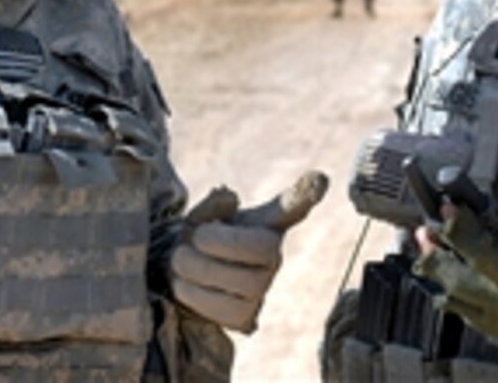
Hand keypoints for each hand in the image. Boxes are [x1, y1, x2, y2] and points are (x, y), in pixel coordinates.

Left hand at [169, 171, 327, 333]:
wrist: (178, 278)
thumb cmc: (197, 241)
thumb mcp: (201, 217)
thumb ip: (213, 205)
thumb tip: (231, 196)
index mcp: (264, 223)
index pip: (292, 208)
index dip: (305, 194)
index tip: (320, 179)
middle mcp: (272, 255)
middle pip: (262, 249)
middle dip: (217, 244)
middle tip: (191, 239)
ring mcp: (262, 288)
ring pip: (245, 283)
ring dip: (200, 270)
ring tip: (182, 262)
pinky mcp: (247, 317)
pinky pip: (229, 312)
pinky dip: (199, 297)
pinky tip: (188, 286)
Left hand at [414, 207, 497, 382]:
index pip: (482, 253)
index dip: (459, 227)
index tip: (447, 206)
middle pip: (456, 280)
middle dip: (436, 252)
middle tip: (425, 229)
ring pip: (455, 300)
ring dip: (440, 273)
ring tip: (430, 249)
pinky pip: (467, 314)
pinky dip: (455, 293)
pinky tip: (451, 278)